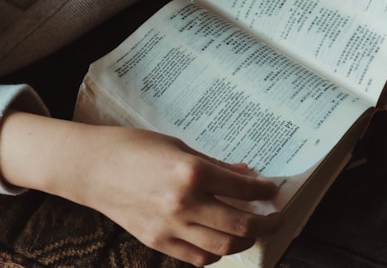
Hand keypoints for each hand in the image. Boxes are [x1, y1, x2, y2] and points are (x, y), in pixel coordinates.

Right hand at [0, 112, 280, 265]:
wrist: (92, 167)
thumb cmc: (135, 147)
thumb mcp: (180, 146)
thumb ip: (215, 165)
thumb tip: (244, 174)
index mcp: (192, 173)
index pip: (243, 189)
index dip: (265, 192)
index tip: (273, 191)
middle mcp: (185, 204)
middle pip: (241, 225)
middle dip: (268, 223)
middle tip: (277, 217)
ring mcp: (170, 227)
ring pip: (223, 248)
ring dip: (246, 241)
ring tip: (255, 230)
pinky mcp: (157, 242)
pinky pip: (197, 257)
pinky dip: (216, 253)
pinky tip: (222, 241)